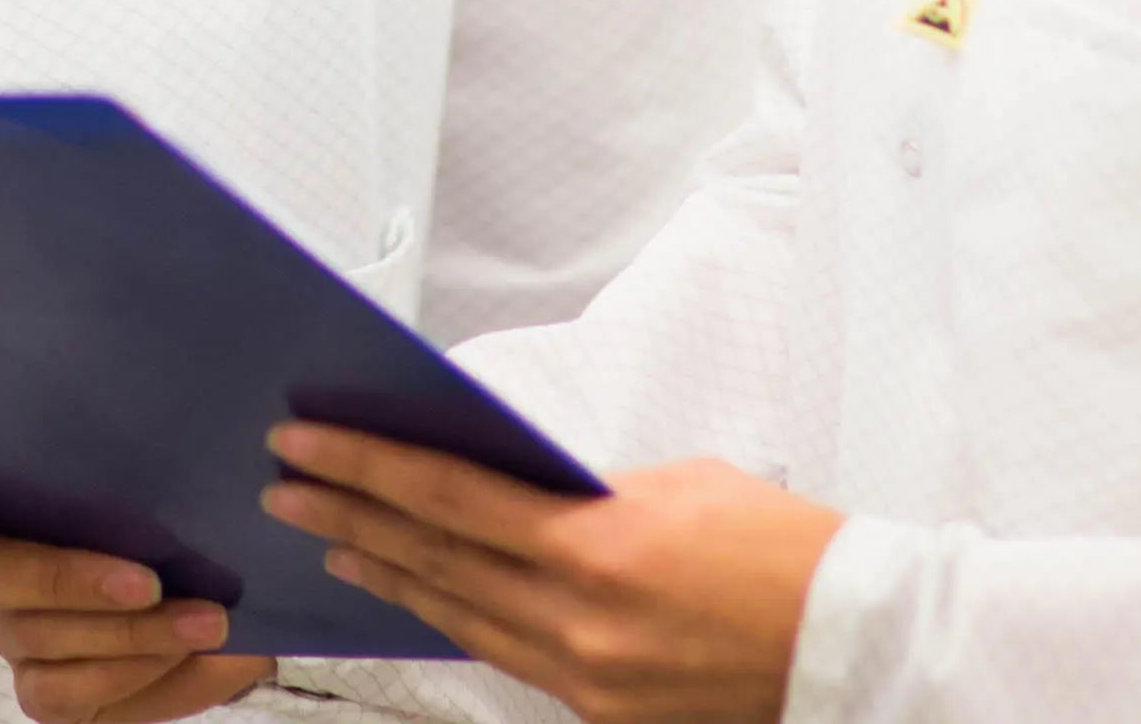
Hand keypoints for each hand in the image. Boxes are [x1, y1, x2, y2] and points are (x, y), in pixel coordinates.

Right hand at [0, 480, 274, 719]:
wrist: (221, 606)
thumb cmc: (183, 529)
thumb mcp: (172, 488)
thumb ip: (142, 466)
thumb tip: (157, 434)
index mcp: (1, 503)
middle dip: (61, 578)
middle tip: (147, 580)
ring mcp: (13, 635)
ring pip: (32, 637)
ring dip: (127, 632)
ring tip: (205, 620)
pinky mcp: (45, 692)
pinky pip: (59, 691)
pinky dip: (130, 671)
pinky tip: (181, 651)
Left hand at [259, 427, 837, 723]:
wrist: (854, 641)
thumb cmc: (782, 548)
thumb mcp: (676, 484)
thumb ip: (585, 493)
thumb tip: (519, 489)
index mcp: (598, 548)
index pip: (448, 498)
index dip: (365, 469)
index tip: (304, 445)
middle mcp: (580, 624)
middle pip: (436, 561)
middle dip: (352, 520)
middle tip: (285, 488)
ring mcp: (588, 680)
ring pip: (461, 618)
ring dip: (391, 577)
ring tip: (333, 544)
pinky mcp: (604, 717)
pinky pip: (511, 658)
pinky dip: (460, 620)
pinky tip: (424, 597)